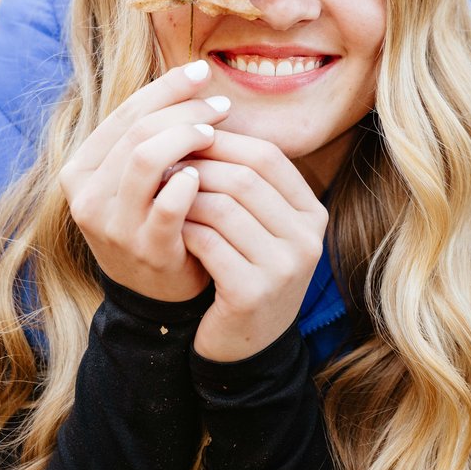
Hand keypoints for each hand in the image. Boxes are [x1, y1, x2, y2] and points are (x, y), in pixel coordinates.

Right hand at [58, 61, 230, 301]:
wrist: (156, 294)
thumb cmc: (153, 221)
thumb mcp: (140, 178)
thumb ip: (151, 135)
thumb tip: (194, 78)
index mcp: (80, 169)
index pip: (125, 113)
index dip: (166, 88)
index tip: (202, 73)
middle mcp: (86, 195)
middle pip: (137, 131)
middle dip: (184, 110)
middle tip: (220, 106)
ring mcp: (111, 224)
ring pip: (145, 158)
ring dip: (186, 138)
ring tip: (215, 134)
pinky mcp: (143, 247)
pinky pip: (167, 205)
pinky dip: (188, 183)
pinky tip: (205, 174)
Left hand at [181, 131, 328, 360]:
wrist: (243, 348)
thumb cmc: (243, 272)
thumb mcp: (257, 226)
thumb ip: (246, 182)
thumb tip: (203, 121)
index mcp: (311, 213)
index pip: (267, 156)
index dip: (222, 140)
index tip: (183, 137)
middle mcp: (307, 239)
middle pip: (245, 177)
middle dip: (197, 164)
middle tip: (161, 162)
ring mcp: (284, 268)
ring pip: (223, 207)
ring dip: (183, 195)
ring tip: (158, 192)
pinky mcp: (253, 293)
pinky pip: (208, 243)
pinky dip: (182, 229)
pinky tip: (167, 228)